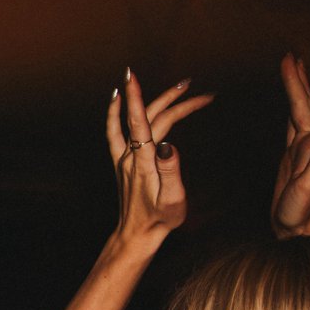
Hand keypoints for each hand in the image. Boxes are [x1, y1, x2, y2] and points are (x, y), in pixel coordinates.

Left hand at [107, 69, 214, 252]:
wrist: (138, 233)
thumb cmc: (159, 219)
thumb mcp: (171, 199)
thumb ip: (170, 171)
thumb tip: (167, 145)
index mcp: (142, 161)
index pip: (138, 122)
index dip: (134, 97)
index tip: (131, 75)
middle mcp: (130, 156)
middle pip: (149, 117)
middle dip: (172, 99)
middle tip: (193, 86)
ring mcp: (124, 158)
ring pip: (139, 121)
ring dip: (157, 101)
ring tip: (180, 88)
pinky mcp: (123, 161)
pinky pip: (116, 131)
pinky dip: (116, 113)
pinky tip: (119, 98)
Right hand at [271, 53, 309, 238]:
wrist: (296, 231)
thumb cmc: (302, 213)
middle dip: (302, 78)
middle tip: (292, 55)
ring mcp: (303, 149)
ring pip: (301, 110)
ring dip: (298, 88)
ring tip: (292, 68)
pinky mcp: (292, 157)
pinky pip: (292, 124)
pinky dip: (292, 108)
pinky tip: (291, 104)